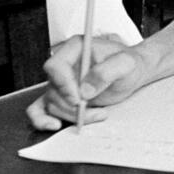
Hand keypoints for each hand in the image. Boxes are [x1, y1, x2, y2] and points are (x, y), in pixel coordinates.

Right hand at [25, 35, 145, 130]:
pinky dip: (42, 120)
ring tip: (99, 113)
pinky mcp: (62, 98)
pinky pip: (40, 110)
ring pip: (53, 103)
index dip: (64, 84)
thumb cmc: (130, 64)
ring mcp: (62, 82)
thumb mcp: (126, 63)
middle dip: (72, 105)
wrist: (134, 73)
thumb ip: (107, 72)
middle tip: (92, 109)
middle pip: (53, 89)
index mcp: (76, 48)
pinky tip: (54, 125)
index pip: (55, 66)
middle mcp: (65, 64)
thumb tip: (85, 90)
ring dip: (73, 114)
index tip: (79, 97)